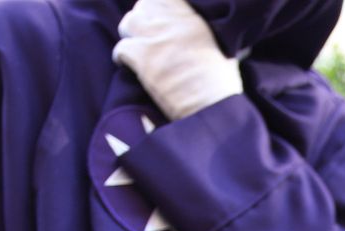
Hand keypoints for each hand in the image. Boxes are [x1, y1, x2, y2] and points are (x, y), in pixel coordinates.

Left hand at [113, 0, 242, 121]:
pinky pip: (120, 49)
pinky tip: (128, 66)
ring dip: (129, 36)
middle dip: (141, 20)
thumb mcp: (223, 52)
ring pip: (128, 23)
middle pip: (143, 7)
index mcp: (193, 20)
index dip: (156, 7)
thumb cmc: (221, 87)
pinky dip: (121, 58)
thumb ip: (210, 40)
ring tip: (135, 50)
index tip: (156, 19)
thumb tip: (221, 45)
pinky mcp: (143, 60)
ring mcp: (156, 40)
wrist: (212, 107)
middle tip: (144, 36)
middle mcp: (172, 24)